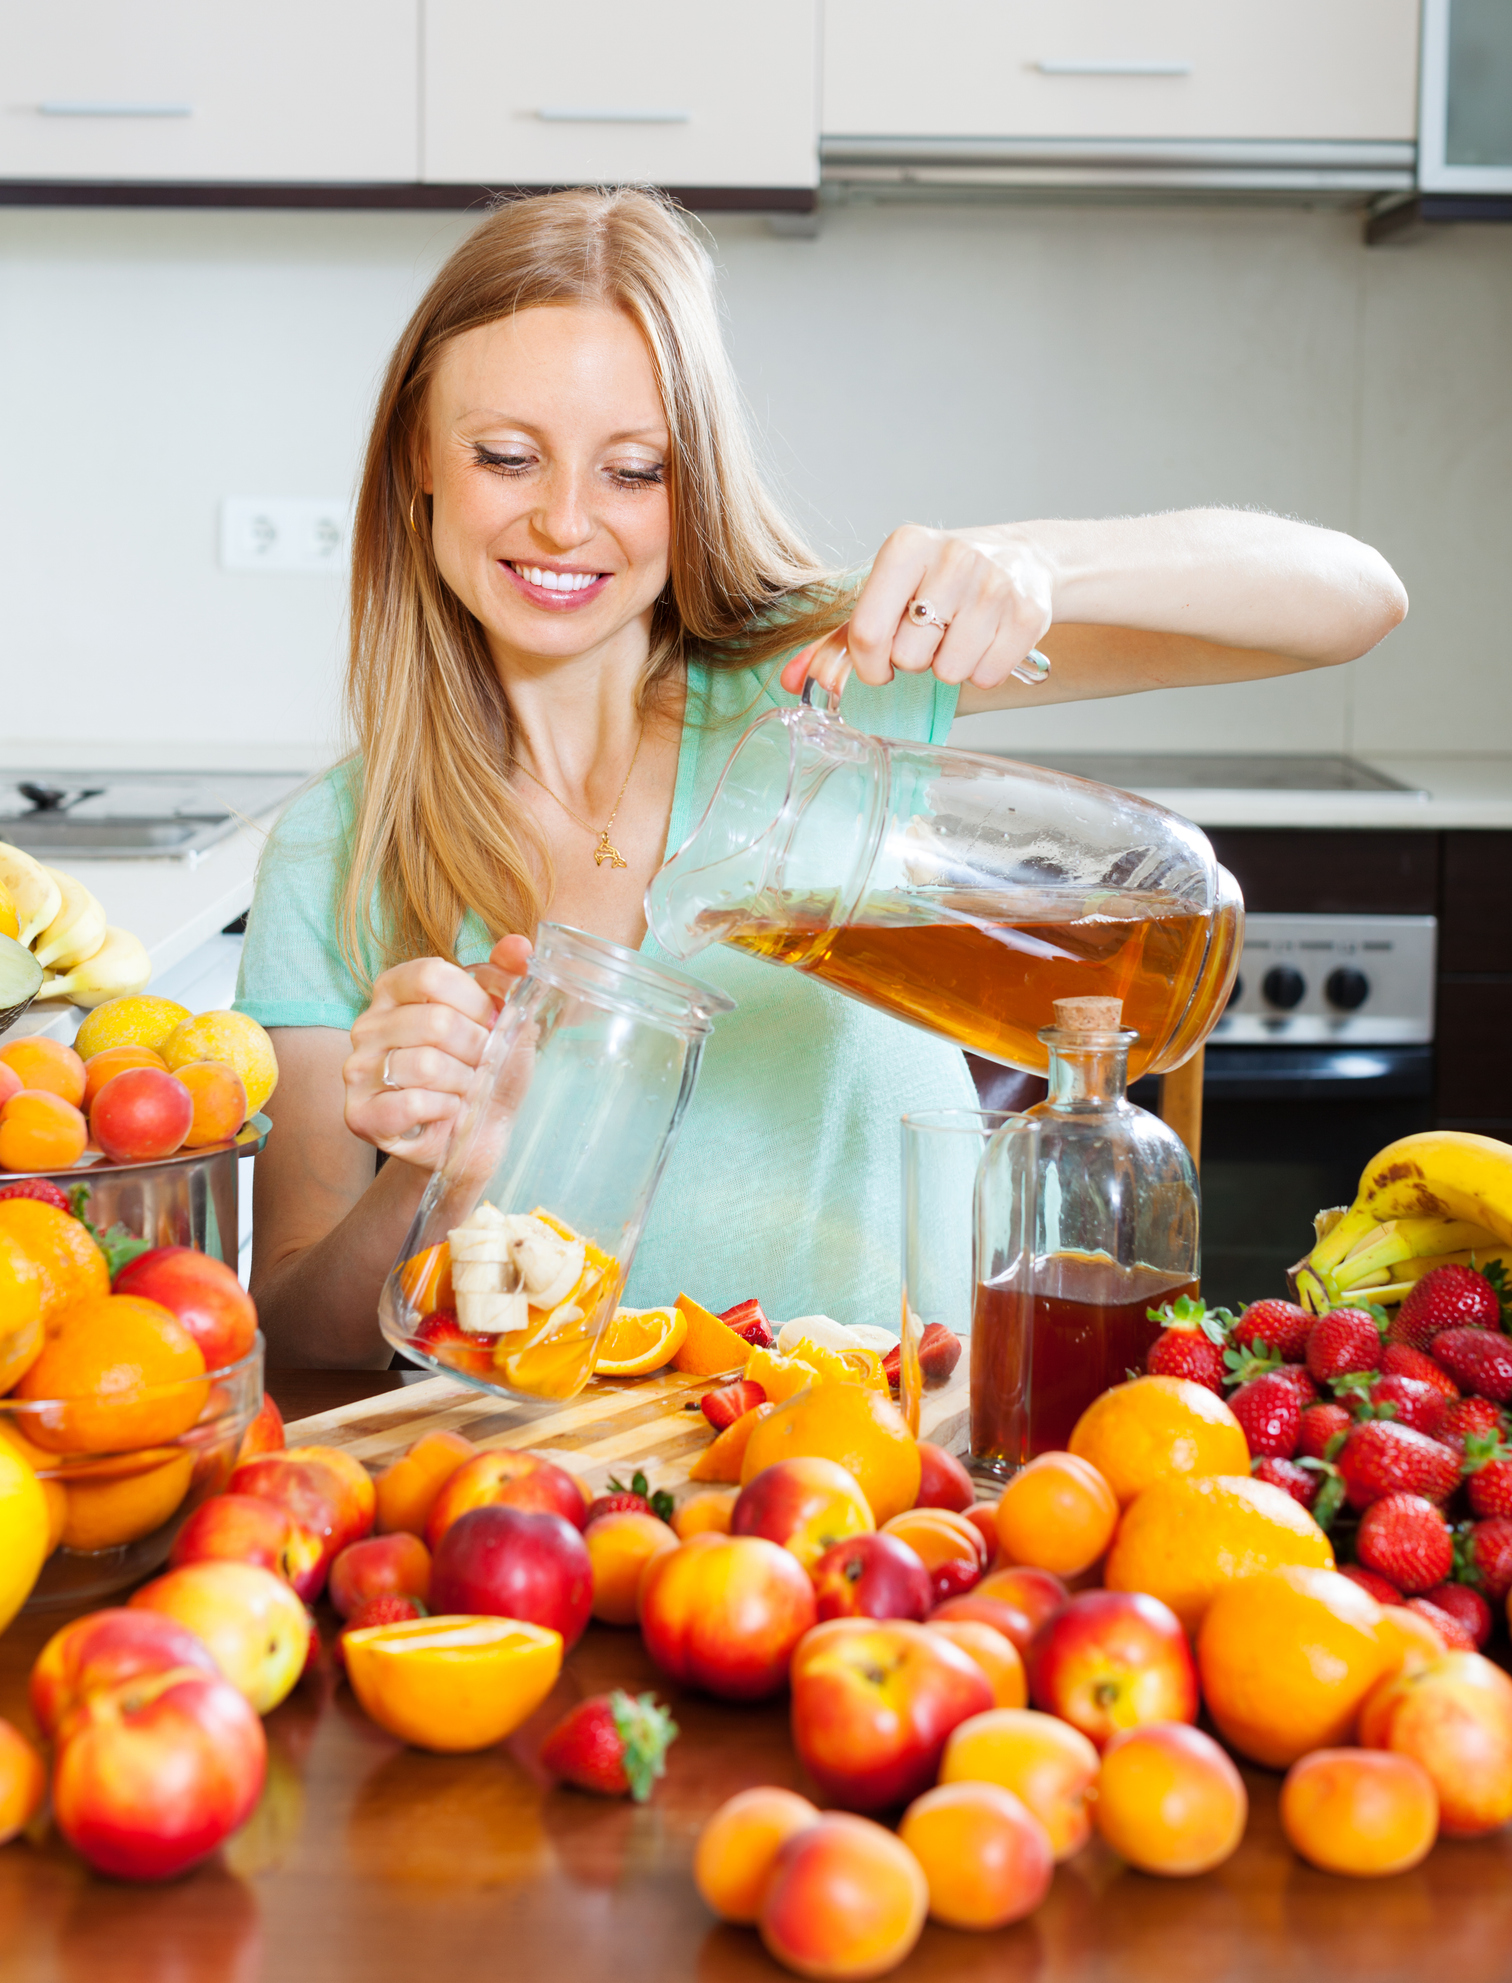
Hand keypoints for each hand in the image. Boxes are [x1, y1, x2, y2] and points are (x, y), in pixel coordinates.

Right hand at [342, 934, 531, 1168]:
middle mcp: (367, 1026)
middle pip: (435, 1022)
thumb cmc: (488, 1069)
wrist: (481, 1134)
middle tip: (484, 1064)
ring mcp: (357, 1071)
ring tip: (467, 1089)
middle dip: (477, 1048)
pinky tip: (449, 1111)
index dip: (477, 1000)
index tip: (493, 1022)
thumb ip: (510, 976)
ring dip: (464, 1082)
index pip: (433, 974)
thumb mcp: (506, 1018)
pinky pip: (411, 1103)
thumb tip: (520, 946)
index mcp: (394, 990)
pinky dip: (445, 1110)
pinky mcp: (360, 1115)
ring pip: (425, 1065)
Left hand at [779, 525, 1053, 697]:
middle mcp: (951, 557)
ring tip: (961, 636)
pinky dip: (985, 672)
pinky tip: (988, 642)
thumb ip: (837, 641)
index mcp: (905, 547)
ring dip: (950, 668)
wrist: (1022, 560)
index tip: (879, 667)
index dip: (868, 667)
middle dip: (915, 660)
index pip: (868, 633)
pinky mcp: (1029, 613)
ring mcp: (995, 584)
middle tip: (932, 635)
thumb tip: (792, 681)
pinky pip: (988, 676)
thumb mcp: (887, 596)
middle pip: (908, 657)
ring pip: (949, 672)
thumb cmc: (938, 583)